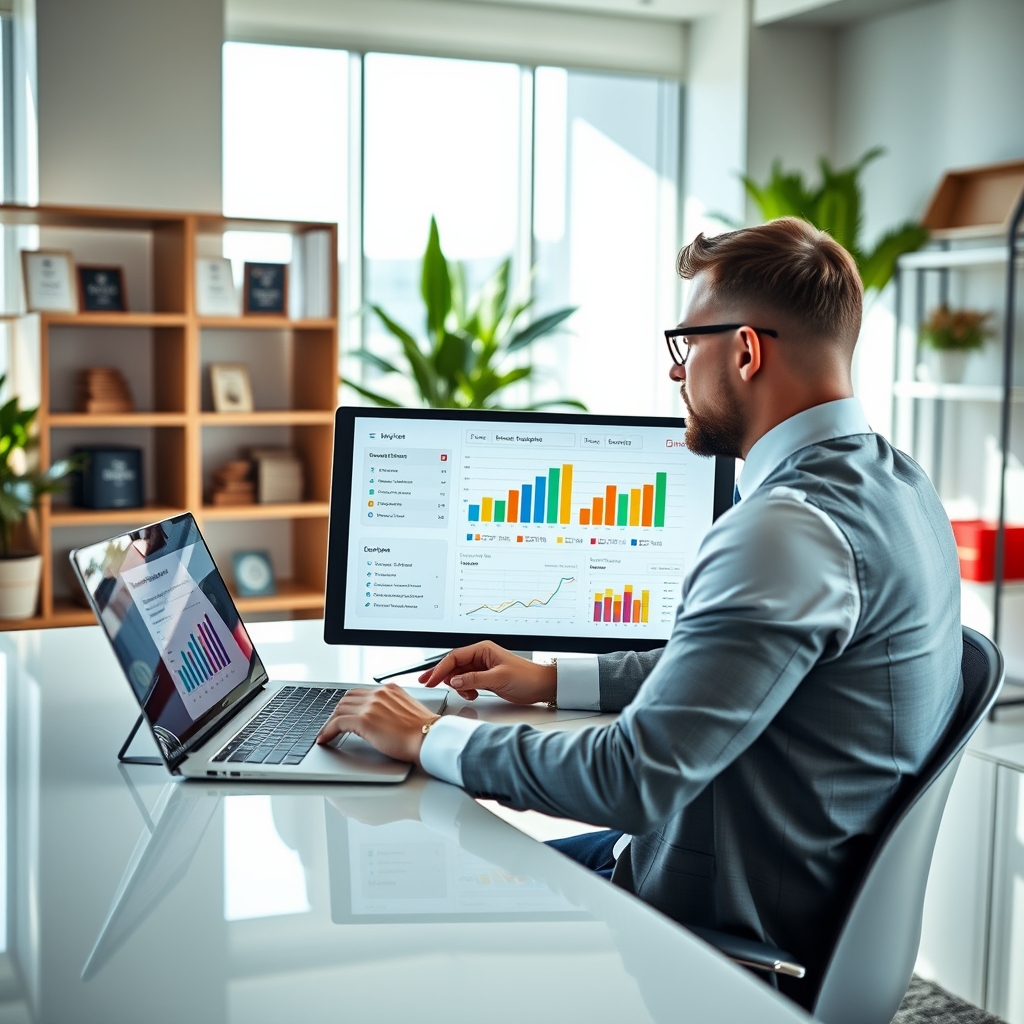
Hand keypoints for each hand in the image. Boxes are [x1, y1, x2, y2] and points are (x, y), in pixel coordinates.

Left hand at [316, 684, 436, 763]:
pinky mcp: (364, 720)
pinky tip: (325, 739)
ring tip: (327, 733)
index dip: (349, 704)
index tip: (344, 713)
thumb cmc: (424, 730)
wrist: (429, 738)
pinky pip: (337, 723)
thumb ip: (392, 708)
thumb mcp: (408, 710)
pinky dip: (327, 731)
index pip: (360, 692)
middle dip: (338, 711)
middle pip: (347, 698)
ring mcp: (371, 706)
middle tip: (333, 724)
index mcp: (389, 689)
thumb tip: (381, 718)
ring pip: (339, 709)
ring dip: (331, 722)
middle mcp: (379, 694)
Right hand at [419, 641, 555, 704]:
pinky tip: (472, 694)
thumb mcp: (498, 678)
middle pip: (453, 665)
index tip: (431, 680)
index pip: (454, 657)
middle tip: (426, 683)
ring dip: (457, 685)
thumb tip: (454, 681)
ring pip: (459, 675)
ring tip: (466, 693)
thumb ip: (474, 679)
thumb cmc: (526, 676)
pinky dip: (465, 690)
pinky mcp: (485, 679)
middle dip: (441, 675)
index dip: (440, 668)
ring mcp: (482, 668)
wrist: (541, 686)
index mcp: (482, 650)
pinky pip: (467, 683)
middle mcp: (480, 657)